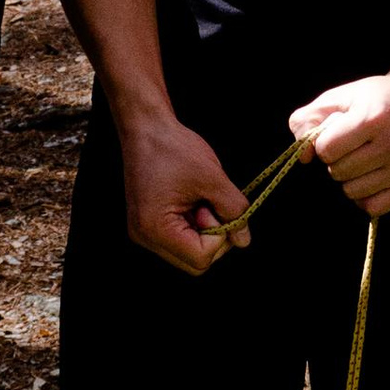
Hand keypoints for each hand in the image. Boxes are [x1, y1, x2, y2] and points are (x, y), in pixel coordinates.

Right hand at [120, 114, 251, 274]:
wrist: (146, 127)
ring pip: (189, 252)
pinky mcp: (148, 224)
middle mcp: (145, 237)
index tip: (216, 207)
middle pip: (194, 262)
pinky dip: (194, 224)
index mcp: (155, 229)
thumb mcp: (213, 178)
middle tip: (210, 204)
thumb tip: (244, 240)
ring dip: (204, 230)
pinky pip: (180, 239)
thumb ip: (233, 211)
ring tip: (199, 199)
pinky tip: (191, 200)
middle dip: (213, 237)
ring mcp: (144, 233)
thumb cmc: (174, 148)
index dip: (220, 237)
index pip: (201, 258)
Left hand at [290, 68, 389, 216]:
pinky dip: (365, 196)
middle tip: (353, 145)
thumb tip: (303, 156)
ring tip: (364, 159)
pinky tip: (370, 177)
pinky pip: (374, 207)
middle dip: (338, 160)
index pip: (326, 150)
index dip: (325, 143)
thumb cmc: (379, 95)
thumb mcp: (341, 96)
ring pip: (353, 192)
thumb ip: (308, 118)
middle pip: (338, 172)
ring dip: (351, 178)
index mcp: (373, 118)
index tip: (338, 133)